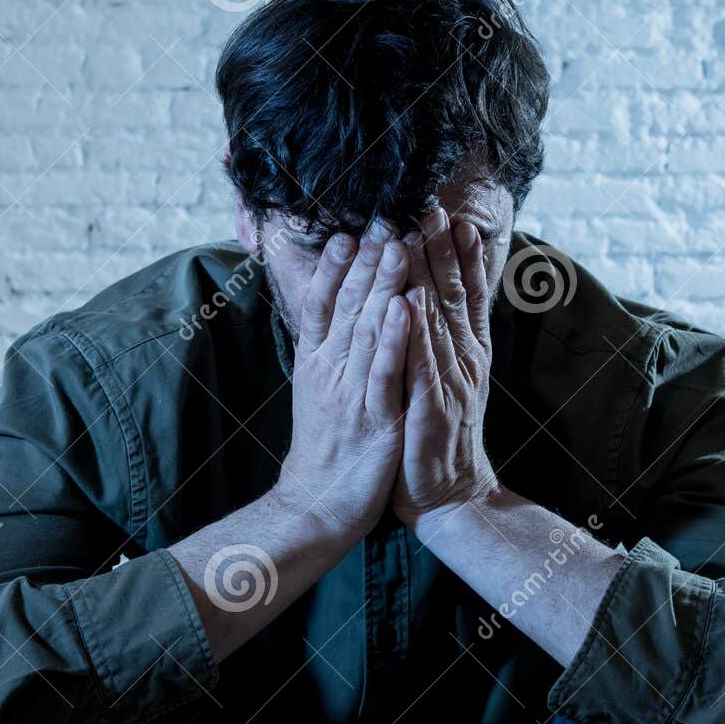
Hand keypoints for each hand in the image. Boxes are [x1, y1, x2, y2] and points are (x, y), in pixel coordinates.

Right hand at [274, 220, 411, 538]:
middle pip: (346, 304)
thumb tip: (333, 314)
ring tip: (398, 245)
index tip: (350, 230)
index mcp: (316, 361)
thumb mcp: (317, 389)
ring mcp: (351, 390)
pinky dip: (396, 337)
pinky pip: (386, 370)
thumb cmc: (326, 446)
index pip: (322, 301)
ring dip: (383, 285)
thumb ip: (325, 350)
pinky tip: (408, 307)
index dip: (335, 265)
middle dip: (366, 261)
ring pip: (367, 328)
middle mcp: (329, 368)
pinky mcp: (374, 415)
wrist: (319, 502)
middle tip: (384, 220)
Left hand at [393, 207, 500, 533]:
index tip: (450, 215)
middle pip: (453, 297)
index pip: (466, 294)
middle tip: (431, 208)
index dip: (461, 255)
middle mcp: (463, 361)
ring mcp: (449, 384)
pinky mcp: (429, 409)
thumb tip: (429, 294)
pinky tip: (407, 305)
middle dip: (442, 250)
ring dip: (428, 277)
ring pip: (438, 322)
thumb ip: (440, 338)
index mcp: (466, 353)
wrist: (447, 495)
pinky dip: (414, 335)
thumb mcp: (444, 378)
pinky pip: (421, 365)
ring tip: (416, 237)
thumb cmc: (436, 434)